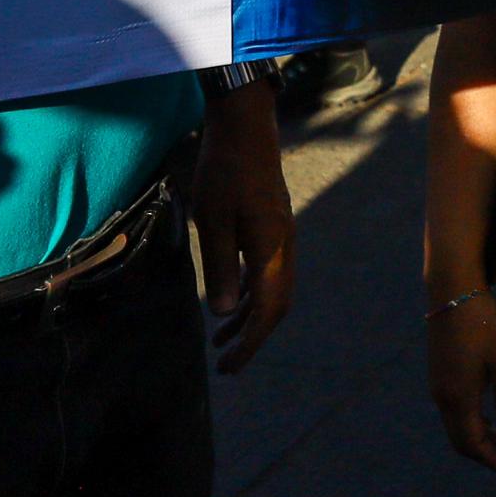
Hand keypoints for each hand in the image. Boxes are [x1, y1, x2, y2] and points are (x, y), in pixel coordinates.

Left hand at [192, 78, 295, 372]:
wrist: (246, 129)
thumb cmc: (224, 172)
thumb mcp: (212, 221)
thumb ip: (219, 267)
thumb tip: (222, 313)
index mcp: (271, 248)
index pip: (267, 309)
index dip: (250, 342)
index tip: (228, 367)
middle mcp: (283, 246)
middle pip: (277, 304)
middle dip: (254, 337)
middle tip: (226, 363)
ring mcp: (281, 236)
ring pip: (273, 289)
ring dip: (250, 317)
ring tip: (221, 339)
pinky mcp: (273, 227)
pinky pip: (268, 271)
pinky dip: (251, 294)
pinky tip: (230, 300)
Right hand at [427, 285, 495, 477]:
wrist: (452, 291)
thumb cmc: (482, 321)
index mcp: (458, 396)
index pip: (474, 443)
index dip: (494, 461)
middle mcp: (443, 397)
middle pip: (462, 441)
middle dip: (487, 455)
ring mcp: (438, 387)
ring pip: (457, 427)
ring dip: (481, 438)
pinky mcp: (440, 376)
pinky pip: (454, 412)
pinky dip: (473, 423)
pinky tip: (491, 417)